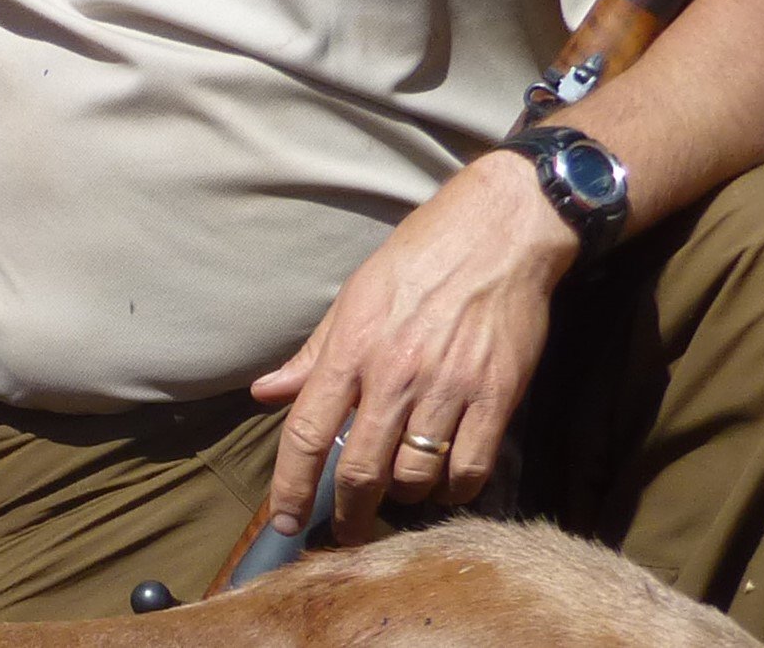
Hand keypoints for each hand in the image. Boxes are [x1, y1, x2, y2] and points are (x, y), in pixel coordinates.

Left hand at [249, 151, 577, 543]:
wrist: (497, 232)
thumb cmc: (418, 258)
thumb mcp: (353, 296)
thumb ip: (312, 354)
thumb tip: (266, 392)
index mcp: (351, 347)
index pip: (307, 432)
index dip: (291, 487)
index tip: (286, 522)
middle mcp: (394, 373)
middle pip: (361, 471)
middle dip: (350, 514)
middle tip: (349, 530)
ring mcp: (448, 387)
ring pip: (415, 478)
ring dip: (405, 497)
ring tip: (403, 489)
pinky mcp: (496, 396)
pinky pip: (470, 470)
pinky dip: (455, 489)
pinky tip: (447, 479)